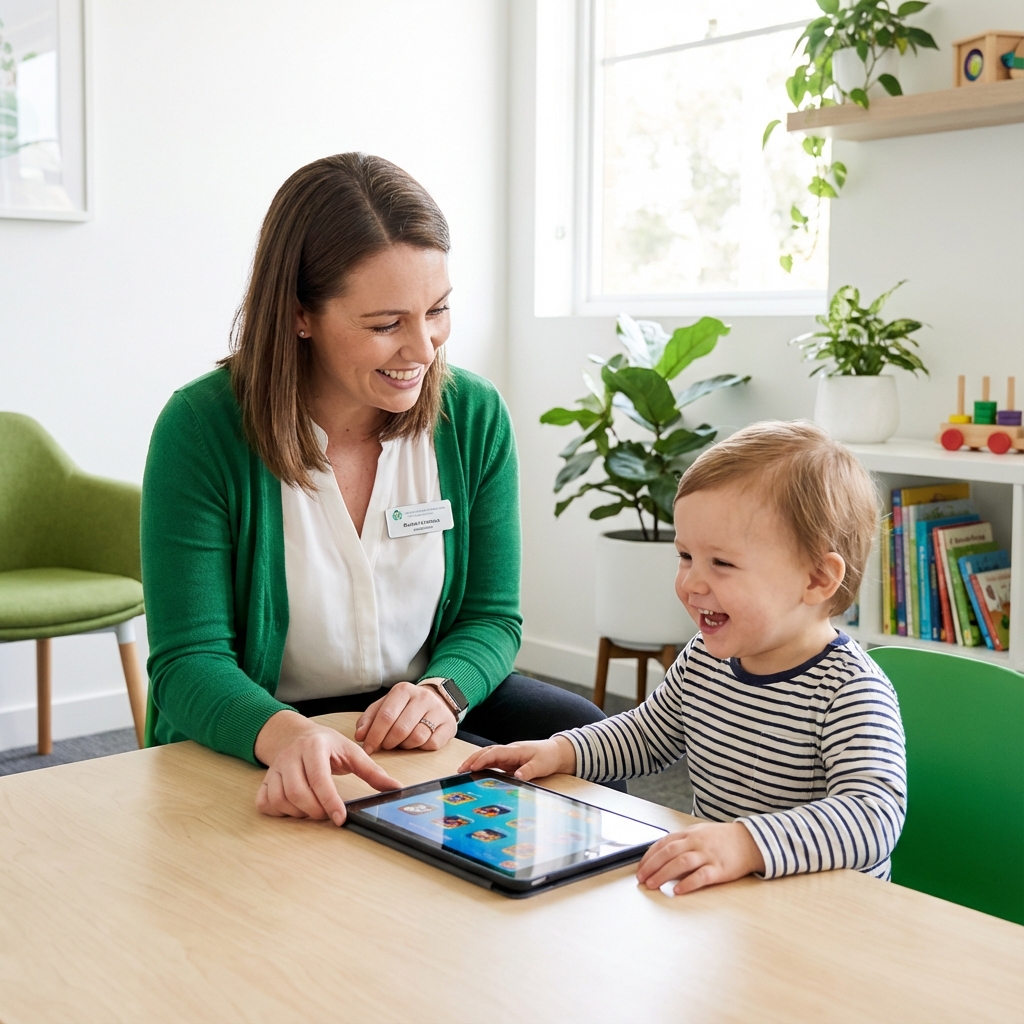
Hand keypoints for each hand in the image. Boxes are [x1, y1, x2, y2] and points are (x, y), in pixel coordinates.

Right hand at [254, 711, 400, 826]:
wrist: (297, 736)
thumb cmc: (327, 746)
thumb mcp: (352, 752)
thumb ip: (373, 771)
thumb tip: (396, 787)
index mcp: (315, 746)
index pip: (319, 778)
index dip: (329, 801)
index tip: (340, 818)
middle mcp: (291, 755)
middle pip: (297, 791)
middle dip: (315, 810)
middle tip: (328, 814)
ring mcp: (275, 767)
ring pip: (280, 799)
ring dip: (298, 813)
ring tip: (314, 809)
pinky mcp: (266, 779)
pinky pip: (264, 802)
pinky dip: (279, 812)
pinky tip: (294, 809)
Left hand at [354, 681, 456, 754]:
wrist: (436, 700)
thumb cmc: (405, 706)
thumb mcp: (385, 706)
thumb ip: (369, 718)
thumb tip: (360, 735)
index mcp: (403, 690)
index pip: (386, 716)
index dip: (374, 735)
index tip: (367, 748)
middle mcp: (422, 697)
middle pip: (400, 729)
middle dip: (388, 743)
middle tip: (385, 745)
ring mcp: (438, 710)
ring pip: (416, 738)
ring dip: (405, 745)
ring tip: (402, 741)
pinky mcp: (448, 725)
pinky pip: (431, 744)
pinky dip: (421, 748)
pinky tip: (417, 742)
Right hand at [457, 736, 575, 780]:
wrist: (556, 752)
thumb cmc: (548, 756)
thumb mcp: (541, 765)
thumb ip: (528, 770)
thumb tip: (516, 776)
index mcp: (515, 750)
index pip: (494, 753)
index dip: (482, 759)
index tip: (472, 767)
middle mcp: (508, 751)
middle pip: (486, 752)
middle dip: (472, 759)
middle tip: (460, 770)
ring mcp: (508, 755)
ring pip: (487, 755)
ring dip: (475, 761)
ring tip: (462, 771)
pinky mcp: (508, 760)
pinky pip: (492, 761)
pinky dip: (482, 764)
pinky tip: (475, 772)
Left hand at [636, 821, 764, 894]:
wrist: (750, 841)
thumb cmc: (721, 839)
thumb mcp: (699, 833)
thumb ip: (681, 842)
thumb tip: (661, 857)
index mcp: (689, 834)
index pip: (663, 843)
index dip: (649, 856)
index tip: (640, 868)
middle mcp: (696, 842)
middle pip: (669, 852)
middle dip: (652, 866)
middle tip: (641, 878)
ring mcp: (708, 855)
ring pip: (681, 862)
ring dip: (664, 874)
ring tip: (653, 885)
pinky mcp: (719, 869)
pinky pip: (701, 876)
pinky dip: (688, 883)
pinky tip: (678, 890)